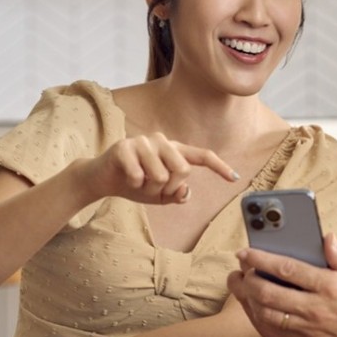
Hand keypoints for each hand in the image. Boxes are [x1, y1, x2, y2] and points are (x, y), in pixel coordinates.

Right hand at [81, 133, 238, 205]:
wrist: (102, 180)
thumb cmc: (135, 184)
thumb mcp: (160, 195)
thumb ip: (176, 194)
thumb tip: (186, 191)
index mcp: (173, 150)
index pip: (201, 156)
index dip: (219, 167)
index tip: (234, 178)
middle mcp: (161, 141)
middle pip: (183, 169)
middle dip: (169, 188)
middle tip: (154, 190)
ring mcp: (143, 141)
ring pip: (160, 175)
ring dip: (149, 189)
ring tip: (138, 183)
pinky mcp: (124, 147)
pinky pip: (139, 176)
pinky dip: (134, 185)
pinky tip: (127, 178)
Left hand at [228, 233, 336, 336]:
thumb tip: (325, 237)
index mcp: (331, 287)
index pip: (286, 269)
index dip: (260, 259)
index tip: (246, 253)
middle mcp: (319, 310)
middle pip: (268, 294)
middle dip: (246, 281)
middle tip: (239, 272)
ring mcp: (313, 332)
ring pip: (267, 317)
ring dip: (248, 303)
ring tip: (243, 290)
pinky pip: (276, 336)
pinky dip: (260, 322)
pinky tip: (256, 312)